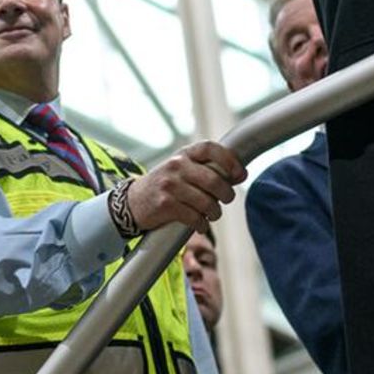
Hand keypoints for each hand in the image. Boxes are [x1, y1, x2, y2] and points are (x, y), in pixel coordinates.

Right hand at [128, 141, 245, 231]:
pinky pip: (194, 217)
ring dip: (215, 212)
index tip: (240, 174)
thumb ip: (206, 168)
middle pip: (214, 180)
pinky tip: (200, 224)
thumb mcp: (181, 169)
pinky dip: (202, 224)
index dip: (229, 160)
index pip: (210, 149)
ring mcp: (170, 185)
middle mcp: (176, 166)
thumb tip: (241, 174)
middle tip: (227, 199)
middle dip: (227, 194)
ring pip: (207, 202)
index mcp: (183, 154)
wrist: (133, 202)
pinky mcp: (165, 205)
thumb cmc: (165, 185)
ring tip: (213, 214)